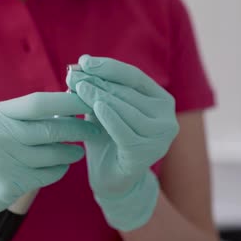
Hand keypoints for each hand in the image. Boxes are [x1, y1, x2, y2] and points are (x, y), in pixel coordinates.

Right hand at [0, 92, 99, 240]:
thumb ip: (24, 117)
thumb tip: (66, 106)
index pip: (38, 103)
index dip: (67, 101)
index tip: (89, 100)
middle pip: (50, 129)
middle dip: (78, 128)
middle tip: (95, 129)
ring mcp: (2, 161)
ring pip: (52, 154)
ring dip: (71, 152)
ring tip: (78, 151)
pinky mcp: (8, 184)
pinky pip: (47, 175)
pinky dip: (59, 170)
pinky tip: (62, 166)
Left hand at [66, 55, 178, 230]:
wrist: (110, 179)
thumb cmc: (107, 140)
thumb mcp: (101, 110)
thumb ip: (95, 90)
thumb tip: (76, 67)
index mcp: (161, 101)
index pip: (134, 77)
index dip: (108, 67)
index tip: (83, 61)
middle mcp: (167, 117)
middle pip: (128, 92)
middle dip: (98, 81)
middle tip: (73, 75)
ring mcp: (161, 137)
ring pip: (127, 109)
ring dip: (100, 96)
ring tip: (78, 88)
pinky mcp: (147, 154)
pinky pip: (126, 131)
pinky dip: (111, 118)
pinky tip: (96, 107)